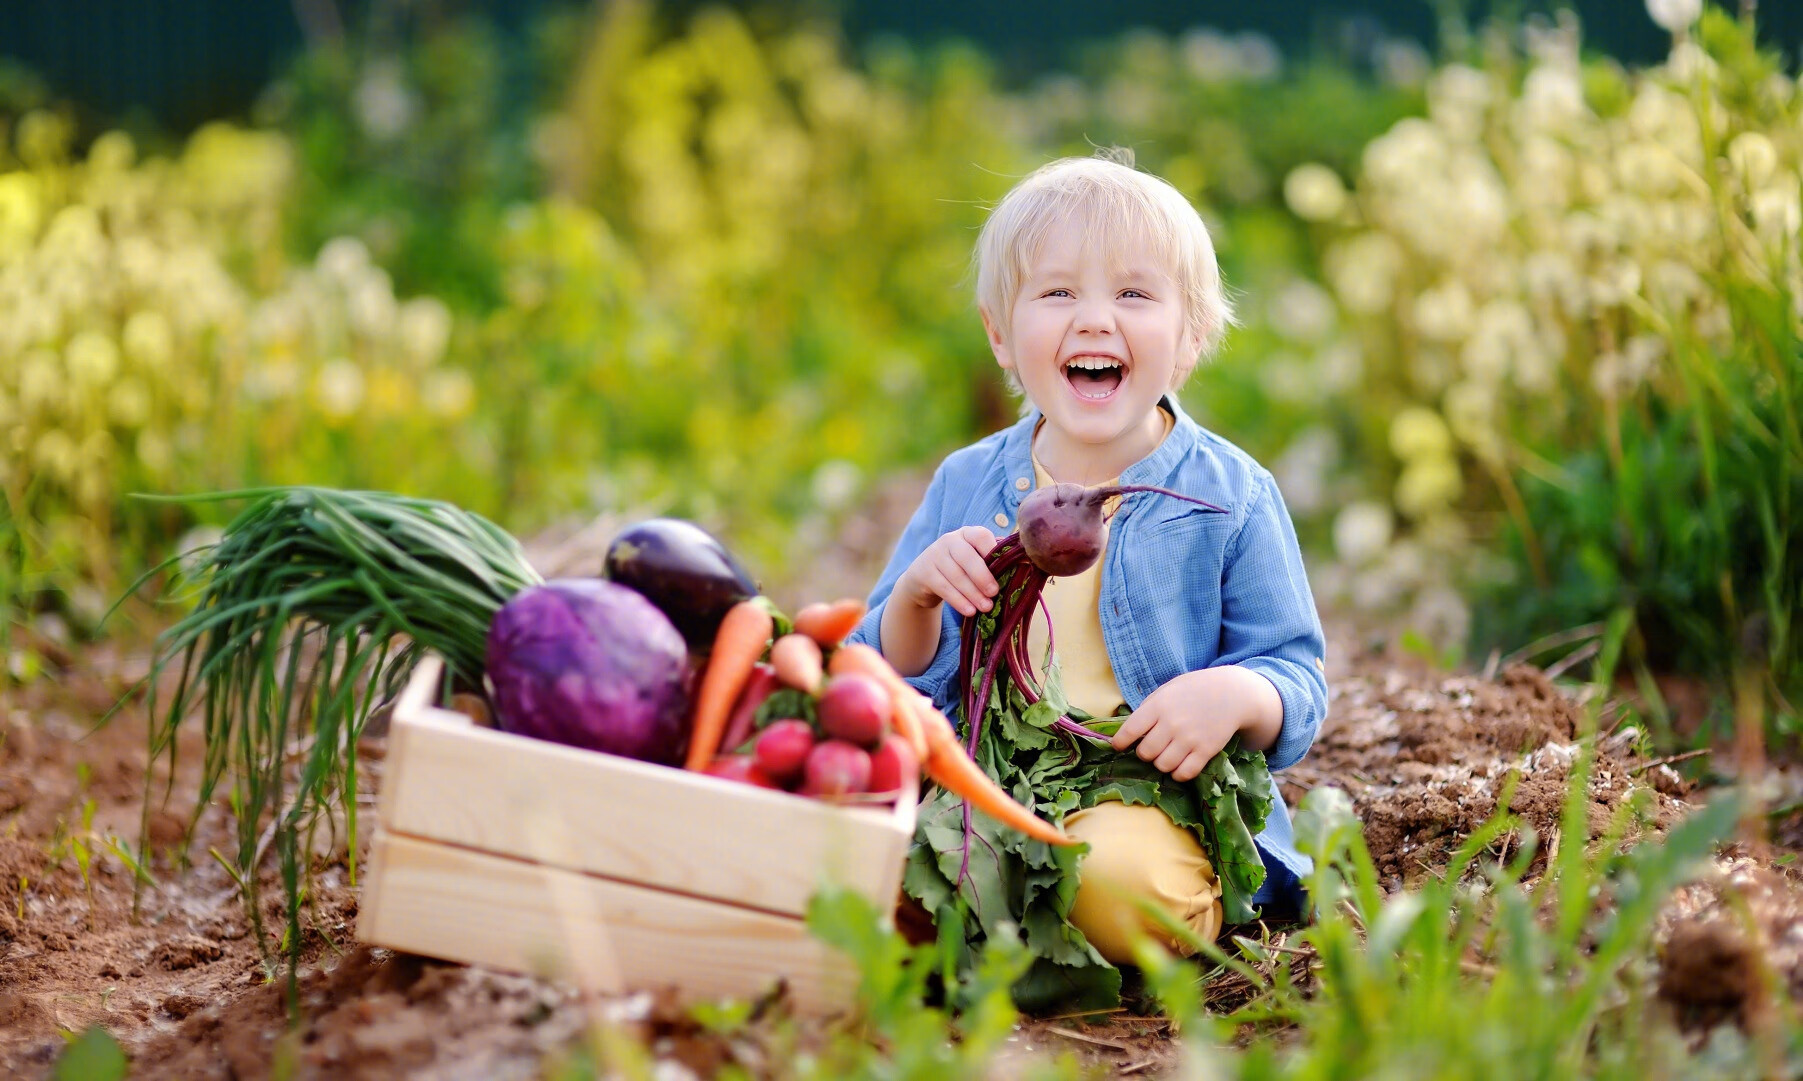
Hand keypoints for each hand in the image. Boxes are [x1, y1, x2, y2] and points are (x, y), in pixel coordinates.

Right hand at [894, 526, 999, 617]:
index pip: (980, 536)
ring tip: (986, 607)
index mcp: (967, 534)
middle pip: (967, 557)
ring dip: (973, 593)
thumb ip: (994, 561)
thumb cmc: (960, 569)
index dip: (992, 551)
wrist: (924, 578)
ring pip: (956, 575)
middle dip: (982, 576)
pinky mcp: (924, 573)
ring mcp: (934, 555)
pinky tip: (970, 611)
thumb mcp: (974, 560)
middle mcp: (949, 540)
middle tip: (994, 593)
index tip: (1004, 570)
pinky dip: (958, 601)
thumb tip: (1025, 565)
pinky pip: (944, 588)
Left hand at [1111, 667, 1282, 781]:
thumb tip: (1127, 731)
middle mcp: (1172, 723)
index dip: (1120, 742)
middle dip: (1145, 753)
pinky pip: (1184, 773)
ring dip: (1161, 764)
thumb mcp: (1167, 690)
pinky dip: (1178, 774)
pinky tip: (1179, 766)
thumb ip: (1149, 709)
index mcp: (1158, 706)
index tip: (1119, 746)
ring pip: (1162, 766)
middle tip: (1151, 748)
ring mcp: (1190, 738)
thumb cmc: (1194, 690)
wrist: (1232, 693)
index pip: (1129, 731)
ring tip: (1166, 756)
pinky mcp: (1206, 750)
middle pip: (1145, 753)